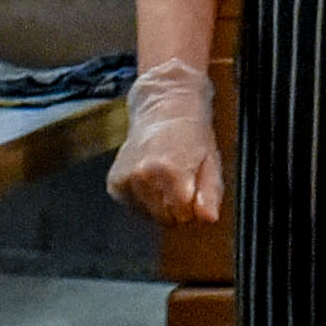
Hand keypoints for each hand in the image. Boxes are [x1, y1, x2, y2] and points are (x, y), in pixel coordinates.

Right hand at [109, 57, 224, 225]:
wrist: (163, 106)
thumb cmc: (191, 132)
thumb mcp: (211, 160)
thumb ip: (210, 193)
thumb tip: (208, 218)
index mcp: (171, 170)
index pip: (182, 215)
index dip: (192, 208)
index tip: (194, 193)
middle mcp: (144, 175)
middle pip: (164, 218)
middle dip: (176, 207)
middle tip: (182, 182)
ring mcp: (126, 179)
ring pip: (148, 215)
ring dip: (159, 203)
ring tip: (166, 176)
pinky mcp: (114, 183)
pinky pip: (133, 206)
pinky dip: (143, 197)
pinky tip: (151, 177)